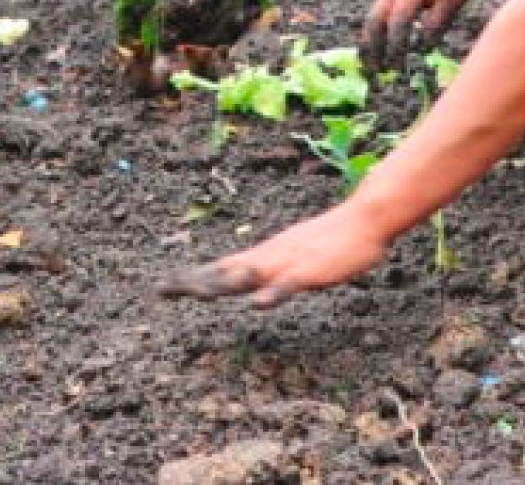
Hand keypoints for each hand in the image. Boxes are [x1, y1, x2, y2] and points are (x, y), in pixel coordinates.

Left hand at [164, 203, 389, 307]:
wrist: (363, 218)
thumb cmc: (331, 240)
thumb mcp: (294, 255)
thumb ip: (273, 269)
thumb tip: (250, 284)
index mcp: (264, 255)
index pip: (221, 267)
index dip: (192, 276)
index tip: (163, 286)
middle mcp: (268, 256)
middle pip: (225, 270)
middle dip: (193, 280)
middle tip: (161, 289)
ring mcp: (287, 262)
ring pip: (248, 275)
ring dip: (222, 284)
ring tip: (194, 292)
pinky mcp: (310, 270)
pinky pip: (289, 284)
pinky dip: (273, 294)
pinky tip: (258, 304)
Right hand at [361, 0, 476, 71]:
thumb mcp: (453, 2)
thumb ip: (437, 24)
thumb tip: (422, 48)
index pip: (398, 23)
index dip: (396, 46)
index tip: (397, 68)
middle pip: (376, 20)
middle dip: (373, 47)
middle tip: (375, 71)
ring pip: (373, 17)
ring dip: (370, 42)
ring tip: (371, 65)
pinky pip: (378, 12)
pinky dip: (375, 32)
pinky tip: (377, 48)